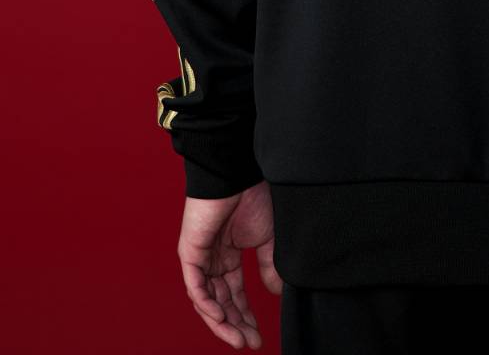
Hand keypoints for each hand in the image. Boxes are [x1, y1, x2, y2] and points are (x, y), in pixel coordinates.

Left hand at [177, 180, 282, 348]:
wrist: (239, 173)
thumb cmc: (254, 197)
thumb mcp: (269, 238)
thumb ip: (269, 266)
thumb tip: (275, 293)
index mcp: (229, 256)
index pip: (235, 294)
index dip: (247, 316)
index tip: (260, 336)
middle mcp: (213, 261)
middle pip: (222, 302)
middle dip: (236, 325)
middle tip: (250, 342)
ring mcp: (200, 258)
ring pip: (206, 300)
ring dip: (221, 322)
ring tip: (237, 338)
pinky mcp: (190, 253)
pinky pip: (195, 286)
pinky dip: (207, 304)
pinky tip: (221, 317)